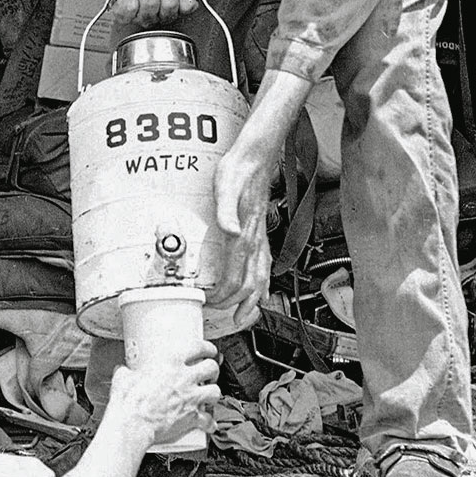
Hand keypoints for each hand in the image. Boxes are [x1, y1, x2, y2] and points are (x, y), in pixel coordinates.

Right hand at [109, 344, 221, 444]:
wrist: (132, 424)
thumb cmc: (128, 402)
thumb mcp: (123, 379)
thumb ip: (126, 372)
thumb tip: (122, 371)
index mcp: (170, 363)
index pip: (198, 347)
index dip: (207, 348)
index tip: (209, 351)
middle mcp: (185, 378)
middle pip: (211, 368)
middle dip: (213, 370)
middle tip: (209, 374)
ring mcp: (191, 397)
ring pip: (216, 391)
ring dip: (213, 393)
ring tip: (208, 396)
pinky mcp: (192, 417)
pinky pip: (208, 420)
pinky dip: (210, 423)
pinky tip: (209, 424)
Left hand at [211, 151, 276, 332]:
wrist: (256, 157)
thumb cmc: (238, 170)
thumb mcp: (226, 187)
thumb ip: (226, 210)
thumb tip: (229, 230)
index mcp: (244, 234)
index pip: (235, 276)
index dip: (223, 295)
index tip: (210, 303)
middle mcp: (255, 240)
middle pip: (251, 283)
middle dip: (238, 305)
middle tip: (227, 319)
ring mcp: (260, 237)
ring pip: (261, 277)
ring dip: (254, 299)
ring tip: (247, 315)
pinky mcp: (260, 232)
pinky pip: (265, 264)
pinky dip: (263, 282)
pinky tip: (260, 288)